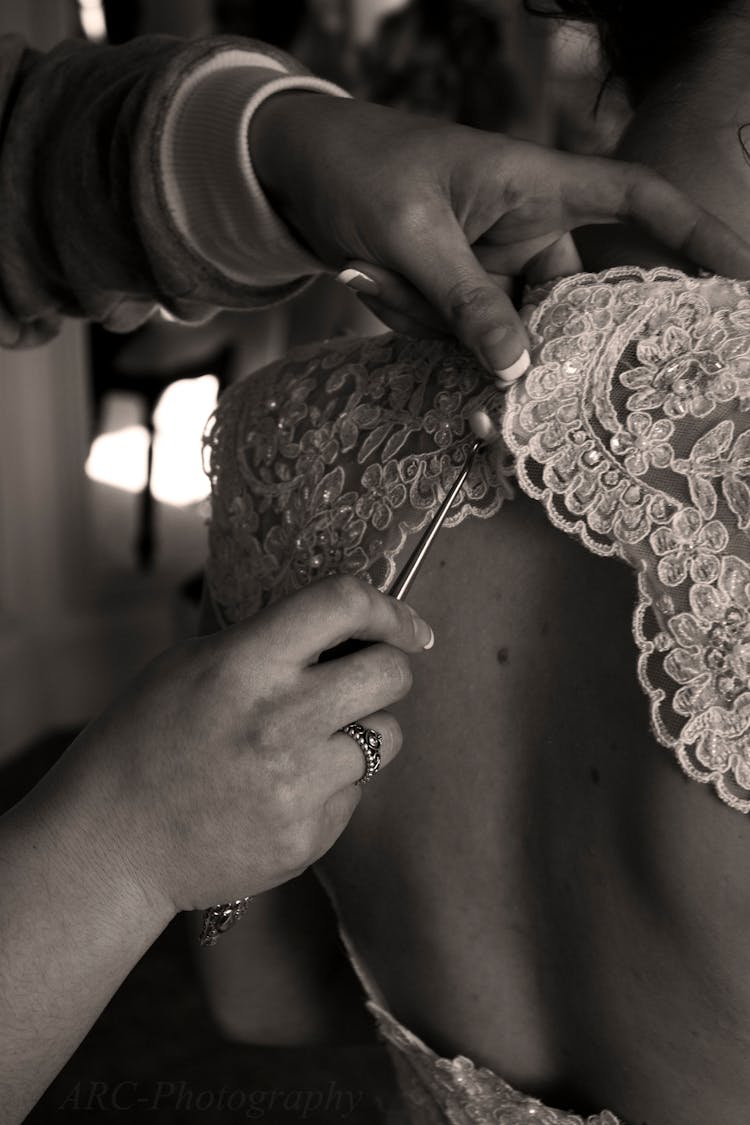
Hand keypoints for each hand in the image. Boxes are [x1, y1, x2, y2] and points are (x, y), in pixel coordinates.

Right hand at [63, 577, 432, 913]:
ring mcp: (297, 784)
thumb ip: (265, 643)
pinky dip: (332, 785)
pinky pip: (355, 792)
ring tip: (309, 742)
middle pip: (391, 674)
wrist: (111, 842)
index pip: (342, 605)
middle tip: (364, 678)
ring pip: (386, 737)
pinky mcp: (308, 837)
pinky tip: (282, 790)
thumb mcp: (190, 664)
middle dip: (388, 668)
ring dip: (361, 731)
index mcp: (244, 663)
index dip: (387, 608)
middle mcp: (279, 720)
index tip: (404, 624)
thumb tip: (340, 631)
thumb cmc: (144, 741)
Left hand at [251, 93, 749, 381]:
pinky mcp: (458, 296)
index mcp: (535, 185)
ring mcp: (492, 267)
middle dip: (508, 334)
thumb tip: (519, 371)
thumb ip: (466, 303)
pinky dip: (414, 324)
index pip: (635, 201)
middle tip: (461, 337)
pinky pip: (456, 337)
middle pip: (560, 304)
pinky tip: (369, 278)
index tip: (737, 282)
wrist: (294, 170)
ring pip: (498, 333)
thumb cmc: (359, 168)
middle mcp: (525, 229)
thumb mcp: (412, 233)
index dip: (692, 237)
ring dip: (434, 323)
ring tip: (375, 271)